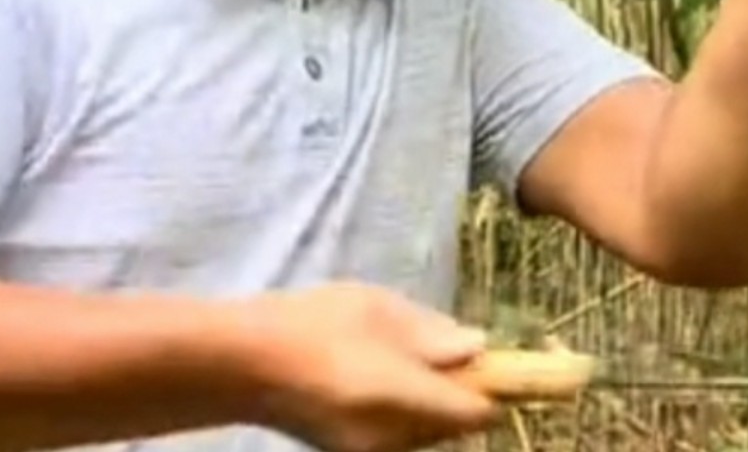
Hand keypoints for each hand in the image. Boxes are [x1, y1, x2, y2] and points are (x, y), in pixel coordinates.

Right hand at [233, 282, 502, 451]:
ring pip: (428, 432)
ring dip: (433, 404)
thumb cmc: (312, 323)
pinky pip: (400, 435)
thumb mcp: (377, 309)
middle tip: (449, 354)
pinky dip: (406, 412)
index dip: (499, 387)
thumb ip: (433, 333)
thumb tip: (479, 349)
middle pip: (455, 425)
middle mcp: (393, 438)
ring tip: (401, 360)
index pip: (478, 411)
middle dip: (464, 394)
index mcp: (402, 397)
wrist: (242, 364)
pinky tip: (377, 379)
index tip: (505, 364)